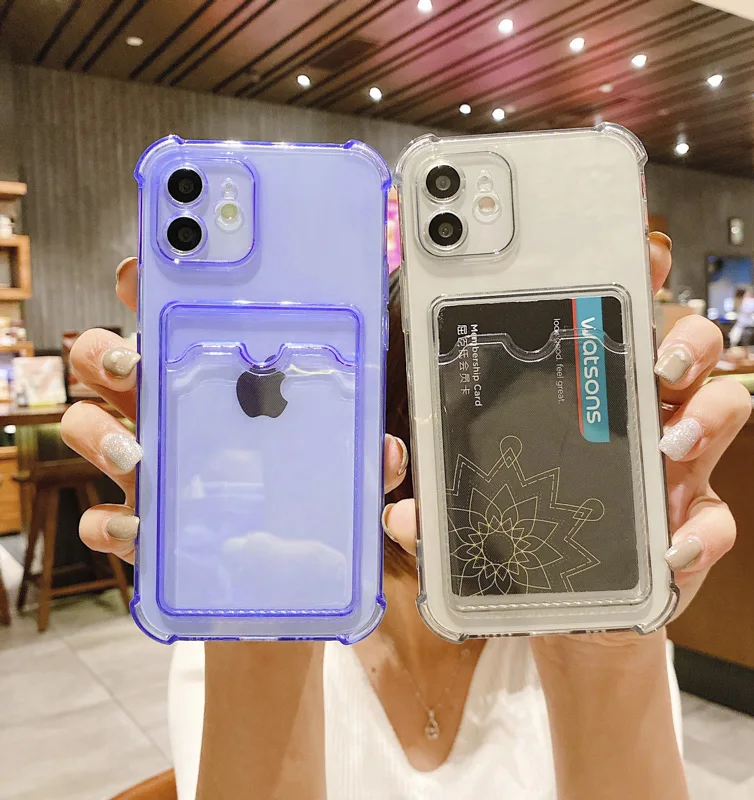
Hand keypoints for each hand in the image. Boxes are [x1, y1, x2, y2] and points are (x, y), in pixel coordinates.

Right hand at [60, 256, 409, 563]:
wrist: (293, 581)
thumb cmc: (311, 502)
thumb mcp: (348, 472)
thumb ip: (370, 458)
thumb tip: (389, 450)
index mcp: (217, 386)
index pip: (172, 322)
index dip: (148, 288)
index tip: (141, 272)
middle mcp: (171, 418)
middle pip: (109, 363)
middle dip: (104, 351)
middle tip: (131, 364)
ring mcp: (149, 470)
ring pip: (87, 427)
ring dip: (95, 432)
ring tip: (134, 454)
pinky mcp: (141, 527)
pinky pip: (100, 518)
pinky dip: (107, 522)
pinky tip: (136, 527)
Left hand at [382, 232, 751, 641]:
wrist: (561, 607)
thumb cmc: (520, 536)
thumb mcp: (469, 510)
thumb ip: (436, 506)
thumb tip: (401, 512)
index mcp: (583, 394)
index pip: (615, 322)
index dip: (635, 280)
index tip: (638, 255)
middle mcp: (637, 418)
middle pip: (683, 348)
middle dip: (683, 337)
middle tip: (659, 360)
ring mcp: (672, 469)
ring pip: (719, 408)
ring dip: (705, 415)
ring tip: (671, 443)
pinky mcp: (691, 526)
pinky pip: (718, 518)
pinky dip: (702, 530)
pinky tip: (672, 545)